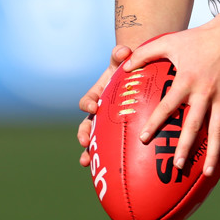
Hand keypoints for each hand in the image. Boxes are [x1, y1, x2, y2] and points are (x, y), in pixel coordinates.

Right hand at [77, 45, 131, 165]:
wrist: (136, 76)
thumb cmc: (128, 67)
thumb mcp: (123, 60)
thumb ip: (120, 54)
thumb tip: (124, 51)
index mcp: (97, 94)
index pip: (87, 100)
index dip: (88, 104)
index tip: (94, 107)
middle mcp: (98, 111)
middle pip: (85, 124)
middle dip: (83, 133)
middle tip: (85, 141)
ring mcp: (105, 123)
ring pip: (93, 139)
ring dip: (87, 150)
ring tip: (86, 161)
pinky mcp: (115, 132)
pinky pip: (108, 146)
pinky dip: (105, 156)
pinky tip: (109, 168)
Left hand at [121, 23, 219, 176]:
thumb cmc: (198, 37)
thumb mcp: (170, 41)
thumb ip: (146, 53)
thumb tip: (124, 67)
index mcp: (187, 79)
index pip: (169, 105)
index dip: (156, 122)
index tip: (144, 140)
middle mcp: (205, 91)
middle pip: (195, 124)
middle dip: (186, 147)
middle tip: (177, 167)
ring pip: (218, 130)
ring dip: (213, 153)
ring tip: (208, 174)